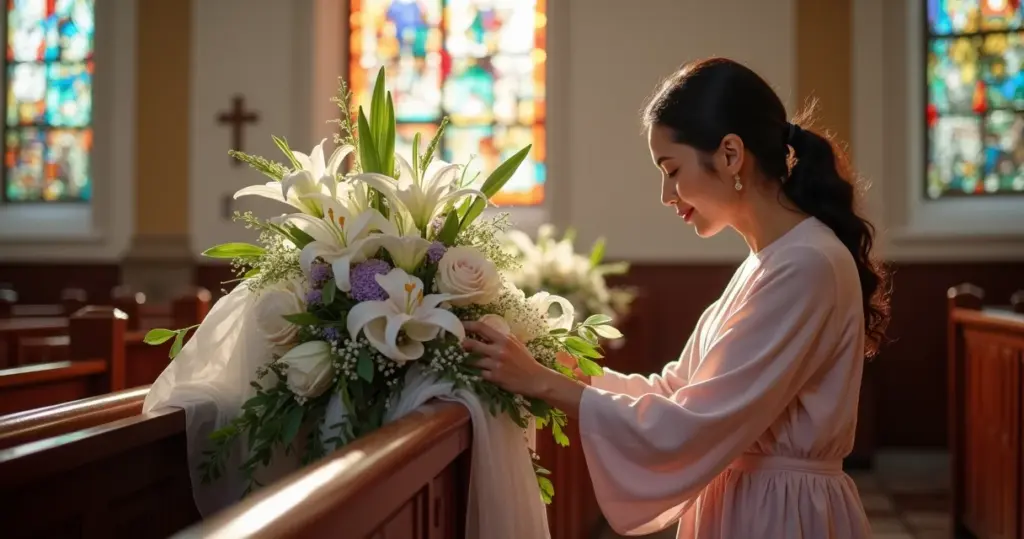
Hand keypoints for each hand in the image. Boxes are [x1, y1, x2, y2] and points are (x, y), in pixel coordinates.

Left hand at [462, 321, 587, 416]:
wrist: (535, 379)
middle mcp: (498, 350)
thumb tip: (485, 331)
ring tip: (468, 360)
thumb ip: (501, 337)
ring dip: (469, 360)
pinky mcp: (494, 377)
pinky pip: (479, 373)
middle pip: (472, 344)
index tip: (460, 325)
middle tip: (459, 345)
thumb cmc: (525, 360)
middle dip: (463, 344)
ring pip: (473, 361)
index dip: (468, 325)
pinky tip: (481, 372)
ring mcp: (495, 364)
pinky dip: (479, 372)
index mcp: (504, 339)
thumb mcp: (515, 343)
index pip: (482, 328)